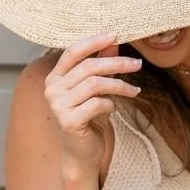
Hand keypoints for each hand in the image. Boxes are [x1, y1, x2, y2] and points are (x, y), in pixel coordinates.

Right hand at [44, 33, 142, 170]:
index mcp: (55, 77)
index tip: (116, 35)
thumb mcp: (98, 89)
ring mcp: (57, 105)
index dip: (94, 42)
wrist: (82, 153)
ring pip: (95, 84)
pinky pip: (97, 104)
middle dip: (117, 63)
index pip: (73, 51)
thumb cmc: (90, 119)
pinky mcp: (68, 121)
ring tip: (134, 91)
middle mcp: (52, 89)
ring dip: (119, 85)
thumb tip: (113, 42)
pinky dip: (111, 104)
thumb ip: (101, 65)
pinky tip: (114, 109)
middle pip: (89, 67)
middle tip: (137, 64)